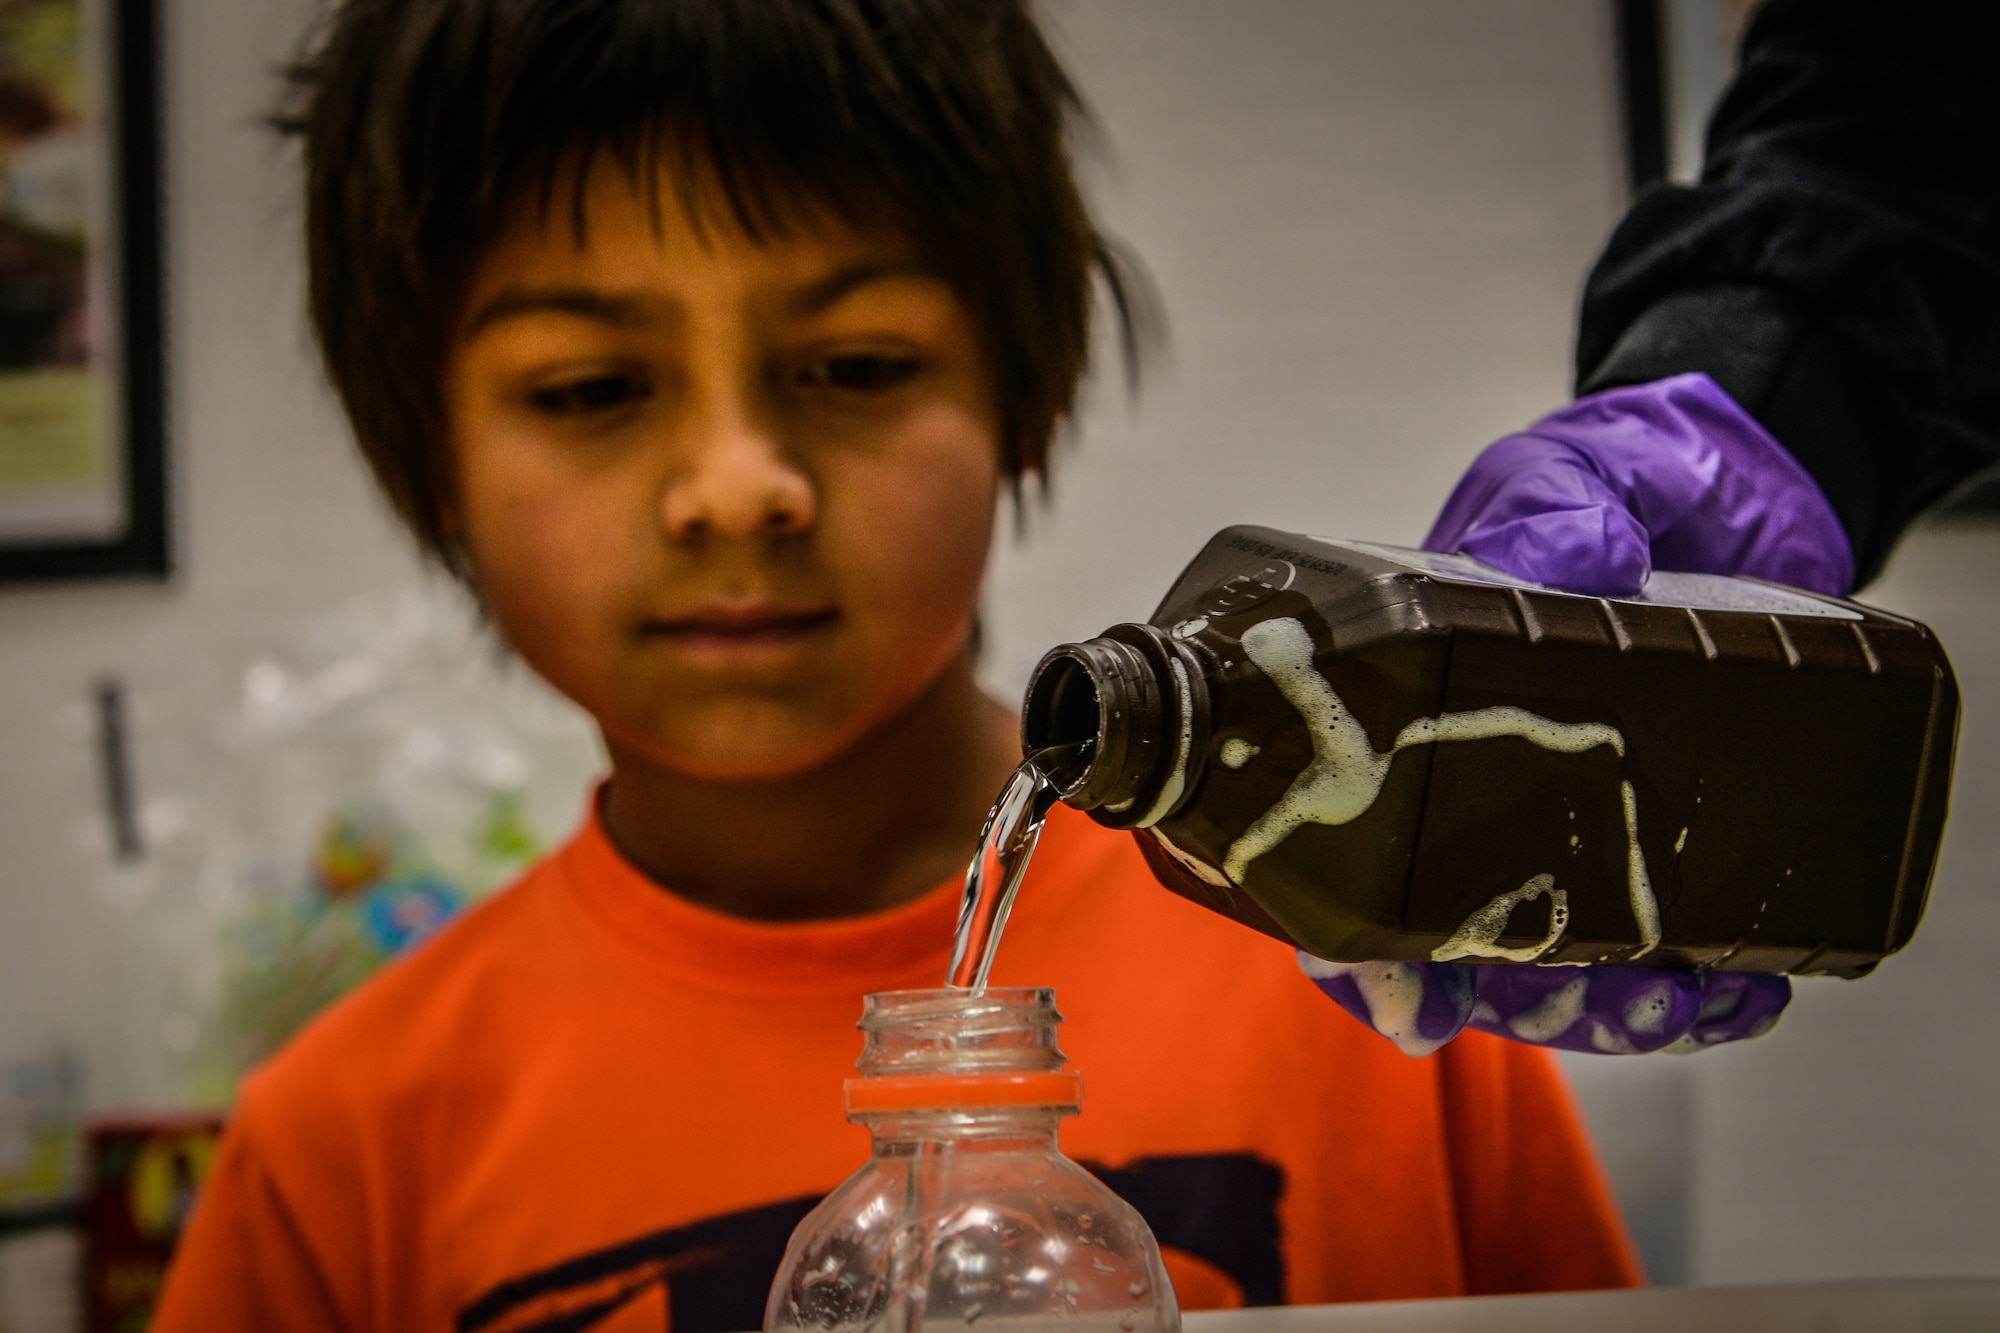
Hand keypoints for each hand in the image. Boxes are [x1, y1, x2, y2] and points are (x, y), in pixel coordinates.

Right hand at [1310, 374, 1837, 1057]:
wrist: (1718, 493)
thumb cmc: (1601, 483)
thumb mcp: (1566, 476)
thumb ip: (1559, 506)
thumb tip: (1573, 556)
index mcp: (1409, 715)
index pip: (1349, 853)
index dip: (1355, 949)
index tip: (1406, 1004)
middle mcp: (1472, 791)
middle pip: (1453, 946)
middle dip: (1512, 1003)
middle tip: (1576, 1005)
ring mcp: (1565, 824)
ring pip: (1554, 970)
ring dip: (1607, 1012)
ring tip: (1680, 1003)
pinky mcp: (1659, 840)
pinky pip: (1660, 945)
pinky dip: (1701, 988)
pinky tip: (1747, 989)